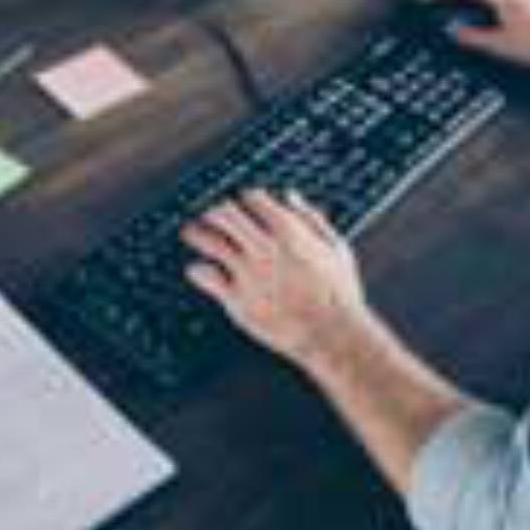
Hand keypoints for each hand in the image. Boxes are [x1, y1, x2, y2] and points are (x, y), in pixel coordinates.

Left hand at [182, 189, 366, 367]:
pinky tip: (197, 269)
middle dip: (216, 212)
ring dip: (197, 234)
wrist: (331, 334)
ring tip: (190, 233)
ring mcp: (248, 272)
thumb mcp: (335, 245)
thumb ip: (310, 217)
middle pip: (225, 214)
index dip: (246, 200)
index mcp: (288, 229)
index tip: (243, 206)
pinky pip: (206, 277)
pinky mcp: (237, 299)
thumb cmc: (338, 291)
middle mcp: (263, 246)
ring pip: (210, 241)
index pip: (252, 198)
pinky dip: (198, 270)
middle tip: (210, 215)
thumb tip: (289, 195)